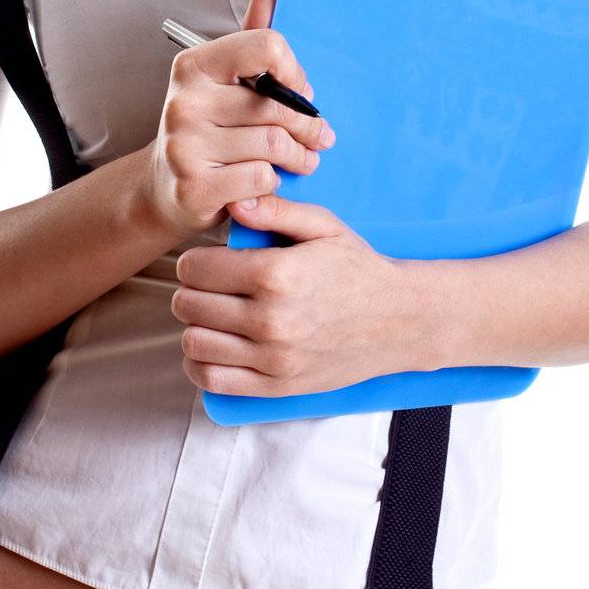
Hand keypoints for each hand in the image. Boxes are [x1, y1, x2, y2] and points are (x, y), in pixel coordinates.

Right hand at [140, 0, 331, 243]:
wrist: (164, 190)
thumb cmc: (207, 130)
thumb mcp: (226, 81)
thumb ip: (251, 39)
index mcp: (193, 65)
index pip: (266, 47)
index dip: (294, 71)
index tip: (300, 91)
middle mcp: (184, 101)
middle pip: (275, 105)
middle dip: (308, 125)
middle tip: (320, 136)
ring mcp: (184, 146)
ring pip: (272, 144)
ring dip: (298, 157)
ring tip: (304, 160)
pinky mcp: (193, 187)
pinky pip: (260, 178)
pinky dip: (273, 182)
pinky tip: (267, 182)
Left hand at [172, 191, 415, 396]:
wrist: (399, 320)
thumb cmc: (358, 268)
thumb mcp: (323, 226)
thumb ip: (275, 210)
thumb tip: (233, 201)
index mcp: (275, 274)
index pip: (195, 268)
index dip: (194, 260)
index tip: (208, 260)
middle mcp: (269, 319)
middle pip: (188, 305)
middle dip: (191, 290)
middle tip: (208, 286)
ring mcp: (272, 358)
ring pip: (194, 343)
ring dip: (195, 326)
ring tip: (212, 314)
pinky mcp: (277, 386)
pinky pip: (213, 380)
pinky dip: (201, 364)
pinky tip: (215, 346)